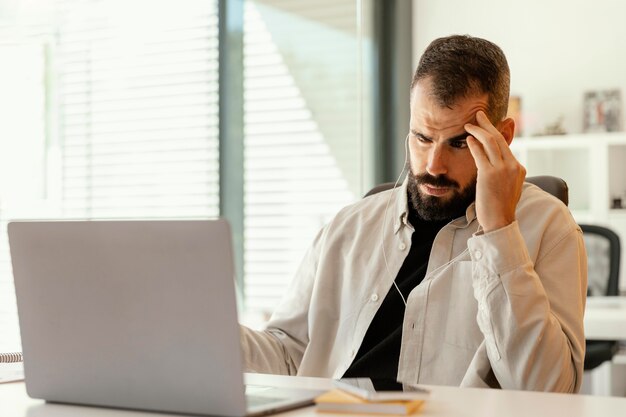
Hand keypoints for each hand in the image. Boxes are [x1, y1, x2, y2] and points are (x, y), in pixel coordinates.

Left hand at [464, 111, 525, 232]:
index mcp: (518, 168)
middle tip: (478, 115)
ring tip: (469, 125)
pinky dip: (473, 144)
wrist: (500, 221)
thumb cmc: (500, 207)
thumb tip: (493, 162)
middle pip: (499, 139)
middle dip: (487, 125)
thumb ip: (503, 173)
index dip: (495, 133)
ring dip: (478, 131)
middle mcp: (512, 165)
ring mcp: (502, 169)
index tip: (487, 125)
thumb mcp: (507, 186)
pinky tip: (468, 138)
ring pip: (490, 143)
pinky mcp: (489, 174)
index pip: (506, 145)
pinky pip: (480, 154)